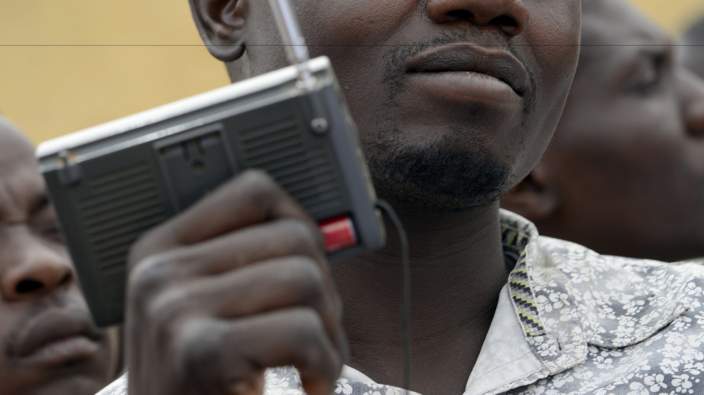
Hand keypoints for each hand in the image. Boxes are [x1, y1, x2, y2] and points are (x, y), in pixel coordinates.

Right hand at [125, 170, 346, 394]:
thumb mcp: (204, 310)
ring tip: (316, 364)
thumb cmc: (202, 381)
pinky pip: (303, 331)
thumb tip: (333, 231)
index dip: (300, 222)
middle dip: (326, 290)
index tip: (310, 263)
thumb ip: (250, 265)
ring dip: (332, 332)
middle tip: (319, 334)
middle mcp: (159, 271)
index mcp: (159, 248)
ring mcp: (173, 309)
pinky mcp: (199, 352)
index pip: (255, 190)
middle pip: (294, 238)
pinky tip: (312, 385)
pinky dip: (326, 365)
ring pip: (307, 280)